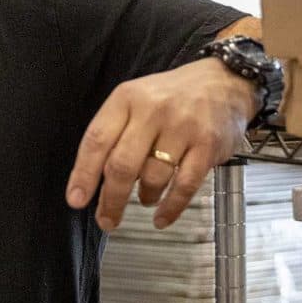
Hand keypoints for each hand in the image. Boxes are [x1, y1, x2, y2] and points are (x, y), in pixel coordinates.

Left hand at [67, 58, 258, 230]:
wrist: (224, 82)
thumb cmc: (173, 96)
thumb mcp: (137, 99)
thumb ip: (116, 132)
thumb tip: (93, 179)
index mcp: (127, 98)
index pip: (97, 140)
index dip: (83, 174)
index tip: (76, 200)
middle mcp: (153, 111)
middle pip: (122, 165)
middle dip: (111, 200)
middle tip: (107, 220)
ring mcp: (182, 128)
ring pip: (153, 177)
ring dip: (144, 197)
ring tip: (144, 200)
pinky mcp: (207, 145)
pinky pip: (185, 186)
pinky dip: (171, 208)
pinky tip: (162, 217)